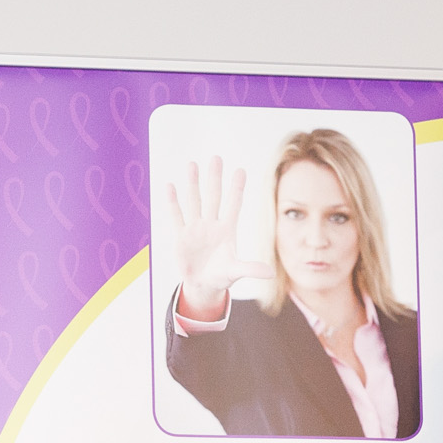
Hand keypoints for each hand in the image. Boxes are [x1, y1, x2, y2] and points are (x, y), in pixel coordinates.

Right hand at [164, 156, 273, 319]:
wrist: (202, 285)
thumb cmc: (222, 276)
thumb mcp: (236, 272)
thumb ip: (251, 269)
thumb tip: (271, 273)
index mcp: (227, 230)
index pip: (233, 205)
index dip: (236, 189)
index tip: (241, 170)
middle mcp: (211, 224)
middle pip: (213, 197)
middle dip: (214, 178)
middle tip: (216, 158)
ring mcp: (195, 228)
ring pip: (194, 201)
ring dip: (193, 184)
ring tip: (192, 164)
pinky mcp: (181, 236)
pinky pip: (176, 216)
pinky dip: (173, 202)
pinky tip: (170, 186)